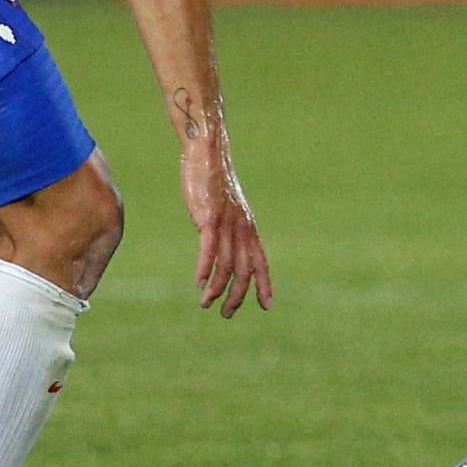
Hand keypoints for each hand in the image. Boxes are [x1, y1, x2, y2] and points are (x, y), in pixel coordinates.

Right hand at [180, 142, 273, 317]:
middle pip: (245, 270)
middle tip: (227, 313)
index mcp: (249, 227)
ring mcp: (226, 224)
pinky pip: (209, 250)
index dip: (264, 284)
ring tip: (207, 304)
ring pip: (227, 265)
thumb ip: (227, 229)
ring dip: (217, 289)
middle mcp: (242, 228)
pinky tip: (199, 283)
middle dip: (238, 296)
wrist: (208, 153)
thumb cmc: (214, 181)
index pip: (261, 262)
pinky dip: (204, 269)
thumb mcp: (226, 209)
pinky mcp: (208, 218)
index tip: (267, 305)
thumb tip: (219, 249)